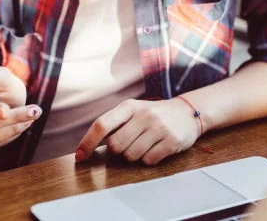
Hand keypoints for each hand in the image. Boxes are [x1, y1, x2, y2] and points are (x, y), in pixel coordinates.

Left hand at [75, 98, 199, 164]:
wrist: (186, 113)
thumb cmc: (152, 114)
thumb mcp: (133, 111)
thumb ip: (113, 124)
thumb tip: (86, 147)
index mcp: (129, 106)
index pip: (102, 124)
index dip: (88, 142)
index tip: (80, 156)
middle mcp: (144, 114)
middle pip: (115, 145)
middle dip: (117, 150)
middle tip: (128, 143)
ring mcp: (159, 127)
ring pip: (131, 155)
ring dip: (133, 155)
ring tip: (144, 144)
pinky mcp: (172, 141)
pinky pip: (149, 161)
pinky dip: (148, 159)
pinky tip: (155, 148)